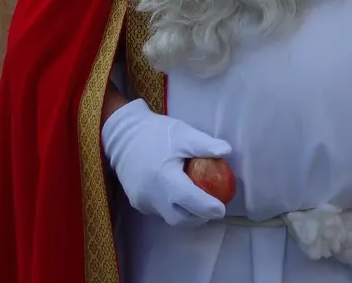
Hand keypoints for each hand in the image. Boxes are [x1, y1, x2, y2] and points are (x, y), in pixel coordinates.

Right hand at [101, 99, 231, 226]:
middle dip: (199, 216)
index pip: (189, 201)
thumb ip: (205, 144)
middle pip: (180, 218)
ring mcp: (142, 201)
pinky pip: (160, 211)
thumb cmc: (157, 133)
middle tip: (212, 206)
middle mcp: (151, 195)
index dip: (207, 208)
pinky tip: (178, 194)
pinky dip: (173, 207)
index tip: (222, 209)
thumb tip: (227, 151)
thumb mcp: (184, 133)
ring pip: (170, 217)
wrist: (124, 136)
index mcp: (164, 177)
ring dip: (186, 213)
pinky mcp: (138, 203)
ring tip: (197, 199)